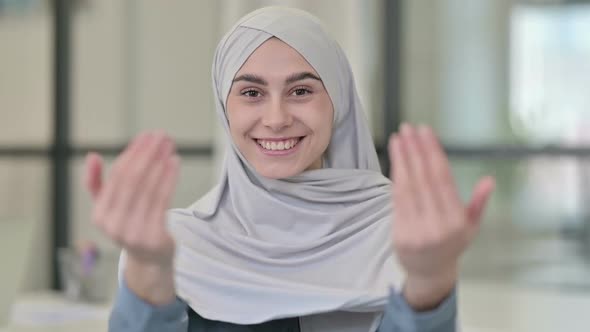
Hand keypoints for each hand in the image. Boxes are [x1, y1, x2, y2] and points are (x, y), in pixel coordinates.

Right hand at [84, 131, 180, 303]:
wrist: (149, 260)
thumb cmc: (130, 225)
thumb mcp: (109, 207)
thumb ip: (97, 183)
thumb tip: (91, 156)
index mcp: (100, 214)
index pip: (117, 177)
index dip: (132, 153)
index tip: (146, 137)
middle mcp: (113, 224)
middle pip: (133, 180)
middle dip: (148, 154)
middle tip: (161, 136)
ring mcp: (133, 232)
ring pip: (149, 188)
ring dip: (160, 163)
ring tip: (169, 146)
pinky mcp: (153, 236)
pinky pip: (162, 201)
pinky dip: (169, 179)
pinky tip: (175, 163)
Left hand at [389, 124, 494, 309]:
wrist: (430, 273)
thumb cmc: (451, 244)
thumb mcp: (471, 227)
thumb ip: (478, 204)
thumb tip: (490, 181)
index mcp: (457, 221)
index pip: (443, 178)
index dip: (433, 152)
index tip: (426, 132)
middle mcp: (439, 225)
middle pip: (424, 179)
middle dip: (415, 150)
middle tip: (409, 128)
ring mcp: (418, 230)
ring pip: (408, 187)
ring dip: (402, 159)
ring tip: (399, 138)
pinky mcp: (401, 233)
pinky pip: (397, 200)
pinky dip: (396, 177)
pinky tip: (395, 159)